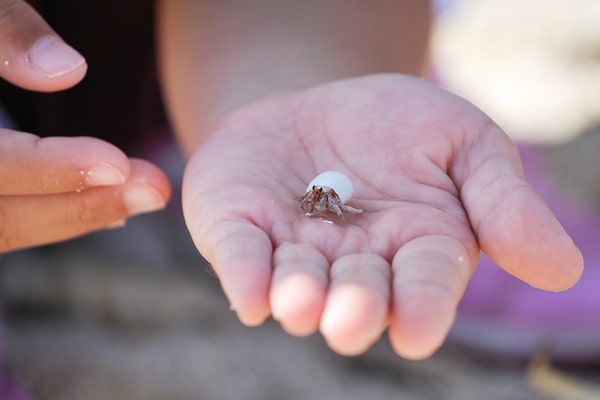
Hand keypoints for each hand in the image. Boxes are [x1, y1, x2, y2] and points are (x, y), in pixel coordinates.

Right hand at [0, 1, 170, 251]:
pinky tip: (102, 209)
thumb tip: (68, 71)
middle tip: (154, 192)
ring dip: (72, 216)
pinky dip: (49, 215)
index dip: (50, 169)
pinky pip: (0, 219)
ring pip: (0, 227)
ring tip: (139, 199)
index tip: (118, 165)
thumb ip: (5, 26)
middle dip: (79, 206)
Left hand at [182, 74, 582, 358]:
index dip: (421, 306)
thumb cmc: (399, 127)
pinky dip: (245, 274)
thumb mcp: (463, 141)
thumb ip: (502, 200)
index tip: (415, 332)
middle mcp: (356, 262)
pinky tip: (250, 296)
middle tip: (347, 323)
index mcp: (417, 246)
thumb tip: (561, 268)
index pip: (425, 283)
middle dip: (355, 308)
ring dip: (298, 297)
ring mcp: (296, 249)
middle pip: (359, 293)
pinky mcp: (244, 228)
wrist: (323, 107)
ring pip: (298, 282)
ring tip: (299, 304)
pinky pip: (242, 255)